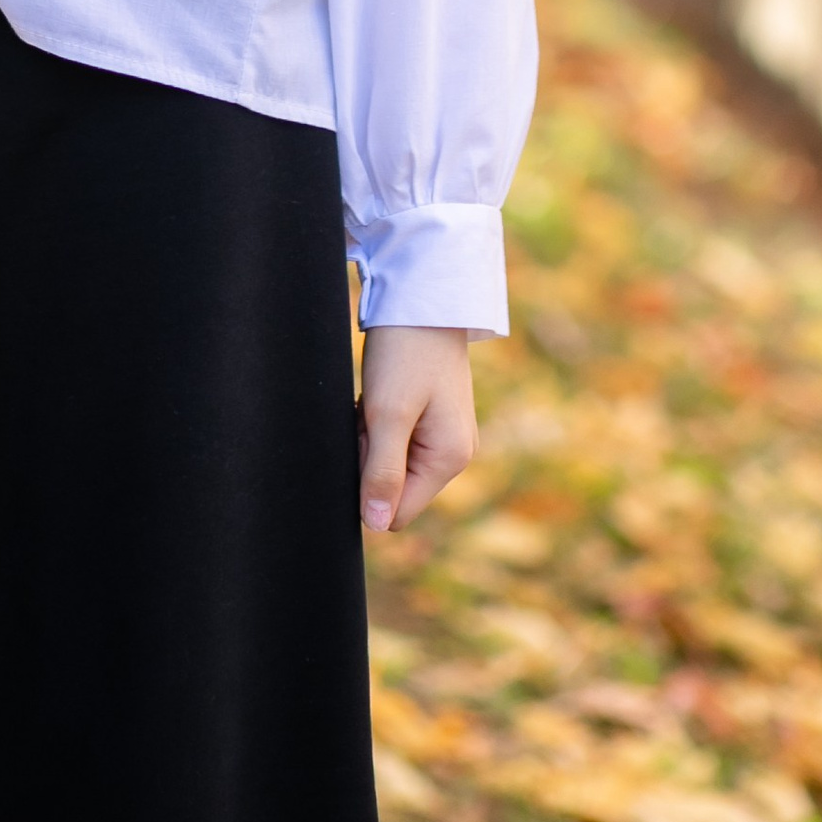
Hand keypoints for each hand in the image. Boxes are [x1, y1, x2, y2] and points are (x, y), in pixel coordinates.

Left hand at [358, 324, 475, 533]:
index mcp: (451, 459)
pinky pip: (392, 437)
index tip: (368, 439)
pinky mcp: (429, 416)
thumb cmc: (406, 351)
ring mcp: (443, 434)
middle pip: (392, 486)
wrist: (420, 296)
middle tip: (370, 412)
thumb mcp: (387, 414)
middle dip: (369, 455)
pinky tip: (380, 391)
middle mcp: (453, 453)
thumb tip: (377, 525)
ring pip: (388, 460)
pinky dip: (377, 419)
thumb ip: (382, 472)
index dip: (369, 483)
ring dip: (370, 434)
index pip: (398, 512)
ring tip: (376, 396)